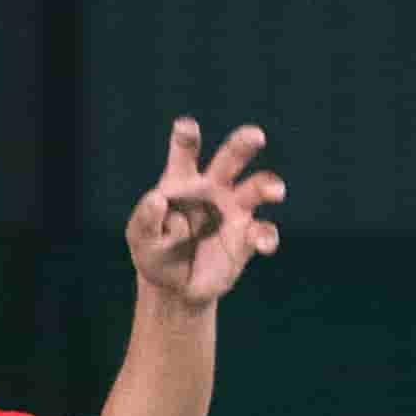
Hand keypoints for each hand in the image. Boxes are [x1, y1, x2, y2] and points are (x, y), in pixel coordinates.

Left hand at [125, 118, 285, 306]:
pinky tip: (263, 245)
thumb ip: (145, 220)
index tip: (185, 127)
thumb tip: (156, 199)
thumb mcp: (140, 240)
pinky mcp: (248, 238)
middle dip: (243, 144)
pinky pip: (263, 232)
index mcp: (182, 179)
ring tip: (276, 191)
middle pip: (230, 157)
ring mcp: (234, 210)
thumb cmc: (155, 254)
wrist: (177, 288)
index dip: (186, 137)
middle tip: (255, 135)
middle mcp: (213, 187)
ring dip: (267, 185)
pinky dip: (266, 237)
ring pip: (256, 187)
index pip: (185, 151)